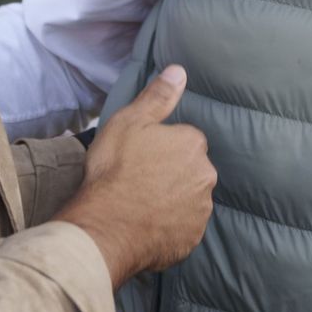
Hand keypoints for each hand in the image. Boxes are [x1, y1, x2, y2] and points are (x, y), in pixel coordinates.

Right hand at [54, 65, 215, 288]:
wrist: (106, 226)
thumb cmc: (114, 169)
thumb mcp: (129, 122)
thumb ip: (157, 96)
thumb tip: (179, 71)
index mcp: (193, 144)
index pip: (186, 140)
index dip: (162, 147)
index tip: (141, 157)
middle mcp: (205, 177)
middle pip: (191, 169)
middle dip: (172, 173)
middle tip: (139, 180)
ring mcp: (200, 211)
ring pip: (189, 199)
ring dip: (172, 199)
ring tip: (140, 204)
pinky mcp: (192, 239)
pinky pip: (183, 228)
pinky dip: (169, 226)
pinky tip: (146, 224)